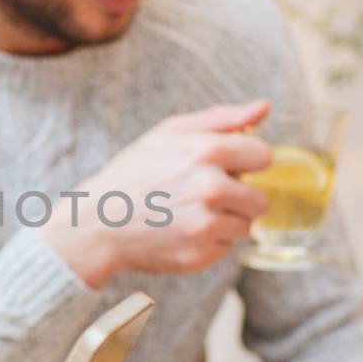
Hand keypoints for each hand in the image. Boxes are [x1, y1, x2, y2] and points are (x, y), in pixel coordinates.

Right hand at [43, 100, 272, 287]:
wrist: (97, 223)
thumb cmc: (134, 173)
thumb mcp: (170, 133)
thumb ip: (223, 119)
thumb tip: (265, 107)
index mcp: (208, 152)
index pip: (264, 156)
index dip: (245, 161)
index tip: (226, 166)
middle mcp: (211, 189)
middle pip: (260, 198)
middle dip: (238, 196)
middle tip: (202, 194)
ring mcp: (207, 225)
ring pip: (245, 225)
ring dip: (225, 221)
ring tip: (189, 213)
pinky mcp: (201, 254)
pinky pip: (226, 247)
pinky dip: (210, 241)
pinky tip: (182, 231)